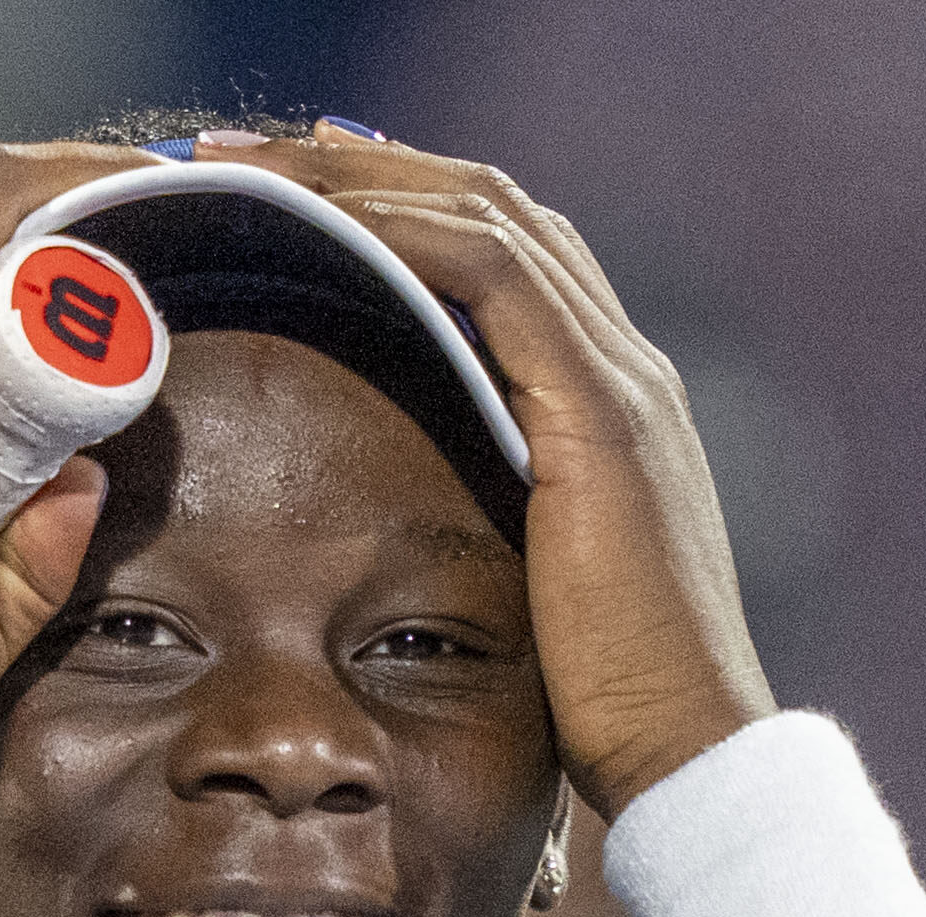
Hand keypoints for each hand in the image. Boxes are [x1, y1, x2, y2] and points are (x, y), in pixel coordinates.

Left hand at [220, 127, 776, 810]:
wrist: (686, 753)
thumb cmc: (597, 708)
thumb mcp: (525, 594)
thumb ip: (484, 533)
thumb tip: (400, 540)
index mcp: (604, 400)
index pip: (495, 254)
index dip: (392, 206)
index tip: (284, 195)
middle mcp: (621, 365)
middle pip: (486, 207)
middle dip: (359, 166)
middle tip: (239, 154)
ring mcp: (618, 379)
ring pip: (483, 216)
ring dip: (360, 179)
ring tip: (251, 164)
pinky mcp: (599, 413)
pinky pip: (492, 276)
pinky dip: (404, 232)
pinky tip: (322, 221)